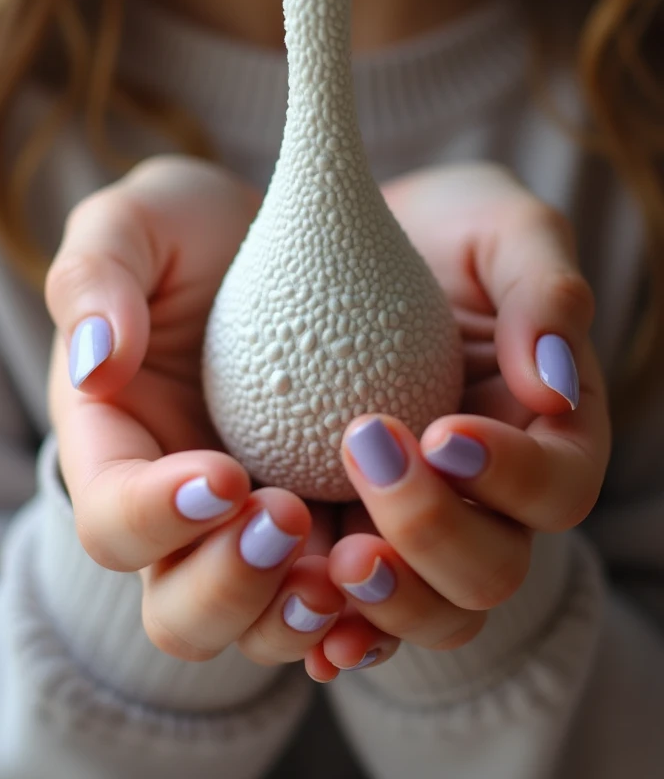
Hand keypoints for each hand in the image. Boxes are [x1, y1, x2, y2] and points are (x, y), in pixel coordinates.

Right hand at [46, 155, 345, 664]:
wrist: (283, 246)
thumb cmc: (196, 235)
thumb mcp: (138, 222)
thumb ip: (98, 275)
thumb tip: (97, 363)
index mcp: (119, 450)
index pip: (111, 520)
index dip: (155, 518)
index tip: (223, 474)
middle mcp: (183, 515)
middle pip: (181, 612)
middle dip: (229, 586)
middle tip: (287, 516)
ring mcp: (255, 532)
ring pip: (263, 628)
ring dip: (300, 613)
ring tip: (352, 558)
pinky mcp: (328, 527)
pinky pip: (342, 607)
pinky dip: (365, 614)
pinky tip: (395, 568)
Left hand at [305, 163, 609, 676]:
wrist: (354, 245)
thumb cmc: (443, 232)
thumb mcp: (504, 229)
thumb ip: (544, 289)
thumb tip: (554, 386)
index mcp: (545, 434)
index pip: (557, 487)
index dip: (511, 477)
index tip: (443, 432)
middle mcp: (490, 498)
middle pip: (492, 569)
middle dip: (434, 531)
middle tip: (366, 453)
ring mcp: (419, 526)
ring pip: (429, 612)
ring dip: (386, 598)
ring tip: (332, 554)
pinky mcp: (349, 533)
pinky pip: (350, 611)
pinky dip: (333, 626)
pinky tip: (298, 604)